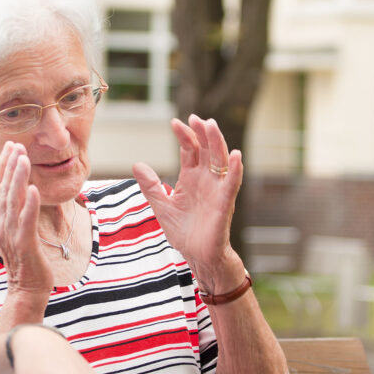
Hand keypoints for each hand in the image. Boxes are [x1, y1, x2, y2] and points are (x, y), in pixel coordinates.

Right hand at [0, 142, 52, 296]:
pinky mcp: (26, 244)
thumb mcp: (19, 231)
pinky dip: (30, 205)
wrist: (27, 288)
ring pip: (14, 201)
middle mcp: (3, 224)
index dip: (5, 166)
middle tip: (16, 145)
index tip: (11, 146)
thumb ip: (18, 211)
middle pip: (5, 190)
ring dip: (19, 179)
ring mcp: (13, 234)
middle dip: (11, 166)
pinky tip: (35, 189)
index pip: (2, 187)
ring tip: (23, 159)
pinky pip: (27, 221)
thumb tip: (24, 190)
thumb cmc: (27, 260)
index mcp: (1, 219)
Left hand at [132, 115, 244, 290]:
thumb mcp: (162, 206)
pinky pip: (232, 183)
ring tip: (212, 126)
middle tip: (196, 118)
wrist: (197, 255)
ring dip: (217, 143)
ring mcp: (217, 189)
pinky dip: (235, 170)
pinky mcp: (225, 203)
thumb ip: (151, 186)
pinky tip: (236, 155)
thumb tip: (137, 164)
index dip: (184, 136)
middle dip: (202, 133)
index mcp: (191, 178)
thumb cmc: (184, 232)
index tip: (174, 122)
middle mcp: (206, 179)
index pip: (189, 150)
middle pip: (206, 149)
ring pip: (220, 160)